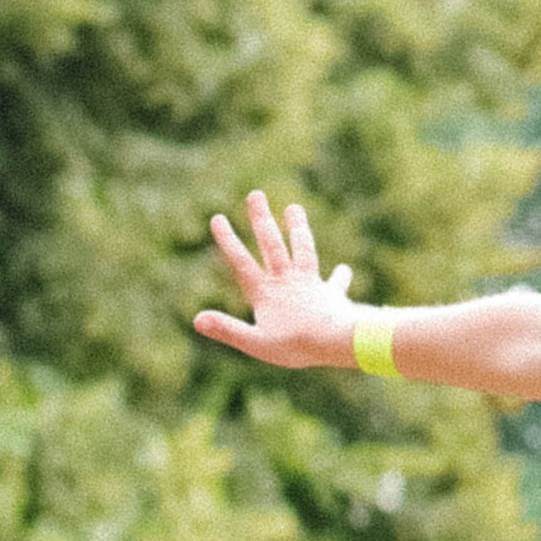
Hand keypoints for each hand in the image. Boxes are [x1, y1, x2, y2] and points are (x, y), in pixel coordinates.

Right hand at [193, 191, 359, 368]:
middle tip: (255, 194)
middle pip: (272, 245)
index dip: (228, 241)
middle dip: (262, 220)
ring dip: (298, 229)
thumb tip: (197, 319)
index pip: (241, 262)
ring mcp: (311, 285)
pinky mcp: (333, 296)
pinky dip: (340, 277)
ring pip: (303, 250)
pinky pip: (336, 284)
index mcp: (266, 293)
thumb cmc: (296, 346)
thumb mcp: (256, 343)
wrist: (337, 341)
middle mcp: (287, 281)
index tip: (218, 217)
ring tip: (294, 208)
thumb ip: (228, 330)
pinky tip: (344, 269)